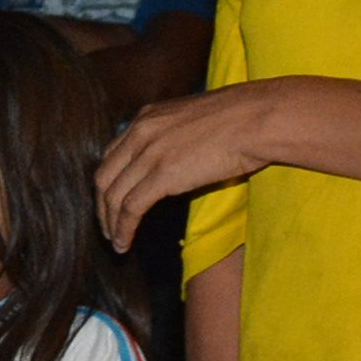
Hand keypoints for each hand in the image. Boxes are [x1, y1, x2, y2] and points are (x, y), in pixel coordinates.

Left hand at [97, 84, 277, 251]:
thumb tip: (179, 159)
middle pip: (104, 176)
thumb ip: (177, 137)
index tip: (111, 202)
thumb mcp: (195, 121)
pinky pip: (130, 208)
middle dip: (102, 206)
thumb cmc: (243, 119)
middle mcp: (141, 132)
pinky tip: (124, 243)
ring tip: (116, 242)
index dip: (109, 182)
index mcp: (148, 117)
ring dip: (110, 224)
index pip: (112, 153)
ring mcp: (150, 153)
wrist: (259, 118)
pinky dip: (123, 229)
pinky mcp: (162, 175)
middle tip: (107, 227)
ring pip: (113, 196)